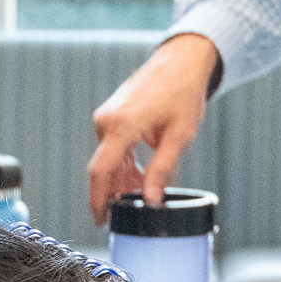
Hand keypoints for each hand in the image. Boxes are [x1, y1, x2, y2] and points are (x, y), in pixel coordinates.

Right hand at [87, 33, 220, 222]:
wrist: (180, 62)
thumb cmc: (182, 92)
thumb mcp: (179, 136)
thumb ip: (162, 170)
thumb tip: (151, 199)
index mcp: (122, 125)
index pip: (100, 171)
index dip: (98, 199)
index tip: (100, 219)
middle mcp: (107, 120)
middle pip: (103, 168)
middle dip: (114, 191)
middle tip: (130, 209)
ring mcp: (107, 116)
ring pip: (108, 159)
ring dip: (121, 177)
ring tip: (141, 189)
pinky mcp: (112, 115)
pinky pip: (111, 147)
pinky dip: (122, 162)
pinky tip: (137, 172)